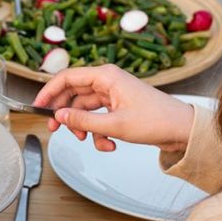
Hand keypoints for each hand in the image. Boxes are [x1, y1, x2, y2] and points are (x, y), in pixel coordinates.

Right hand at [33, 64, 193, 152]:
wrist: (183, 130)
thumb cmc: (157, 121)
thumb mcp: (114, 125)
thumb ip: (82, 121)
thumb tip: (59, 117)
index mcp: (106, 76)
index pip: (66, 78)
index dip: (48, 92)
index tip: (38, 107)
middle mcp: (107, 81)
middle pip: (72, 94)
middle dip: (64, 114)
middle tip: (55, 129)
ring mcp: (112, 94)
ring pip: (84, 109)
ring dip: (83, 127)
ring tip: (88, 140)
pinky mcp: (117, 107)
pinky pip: (97, 117)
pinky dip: (97, 133)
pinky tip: (108, 144)